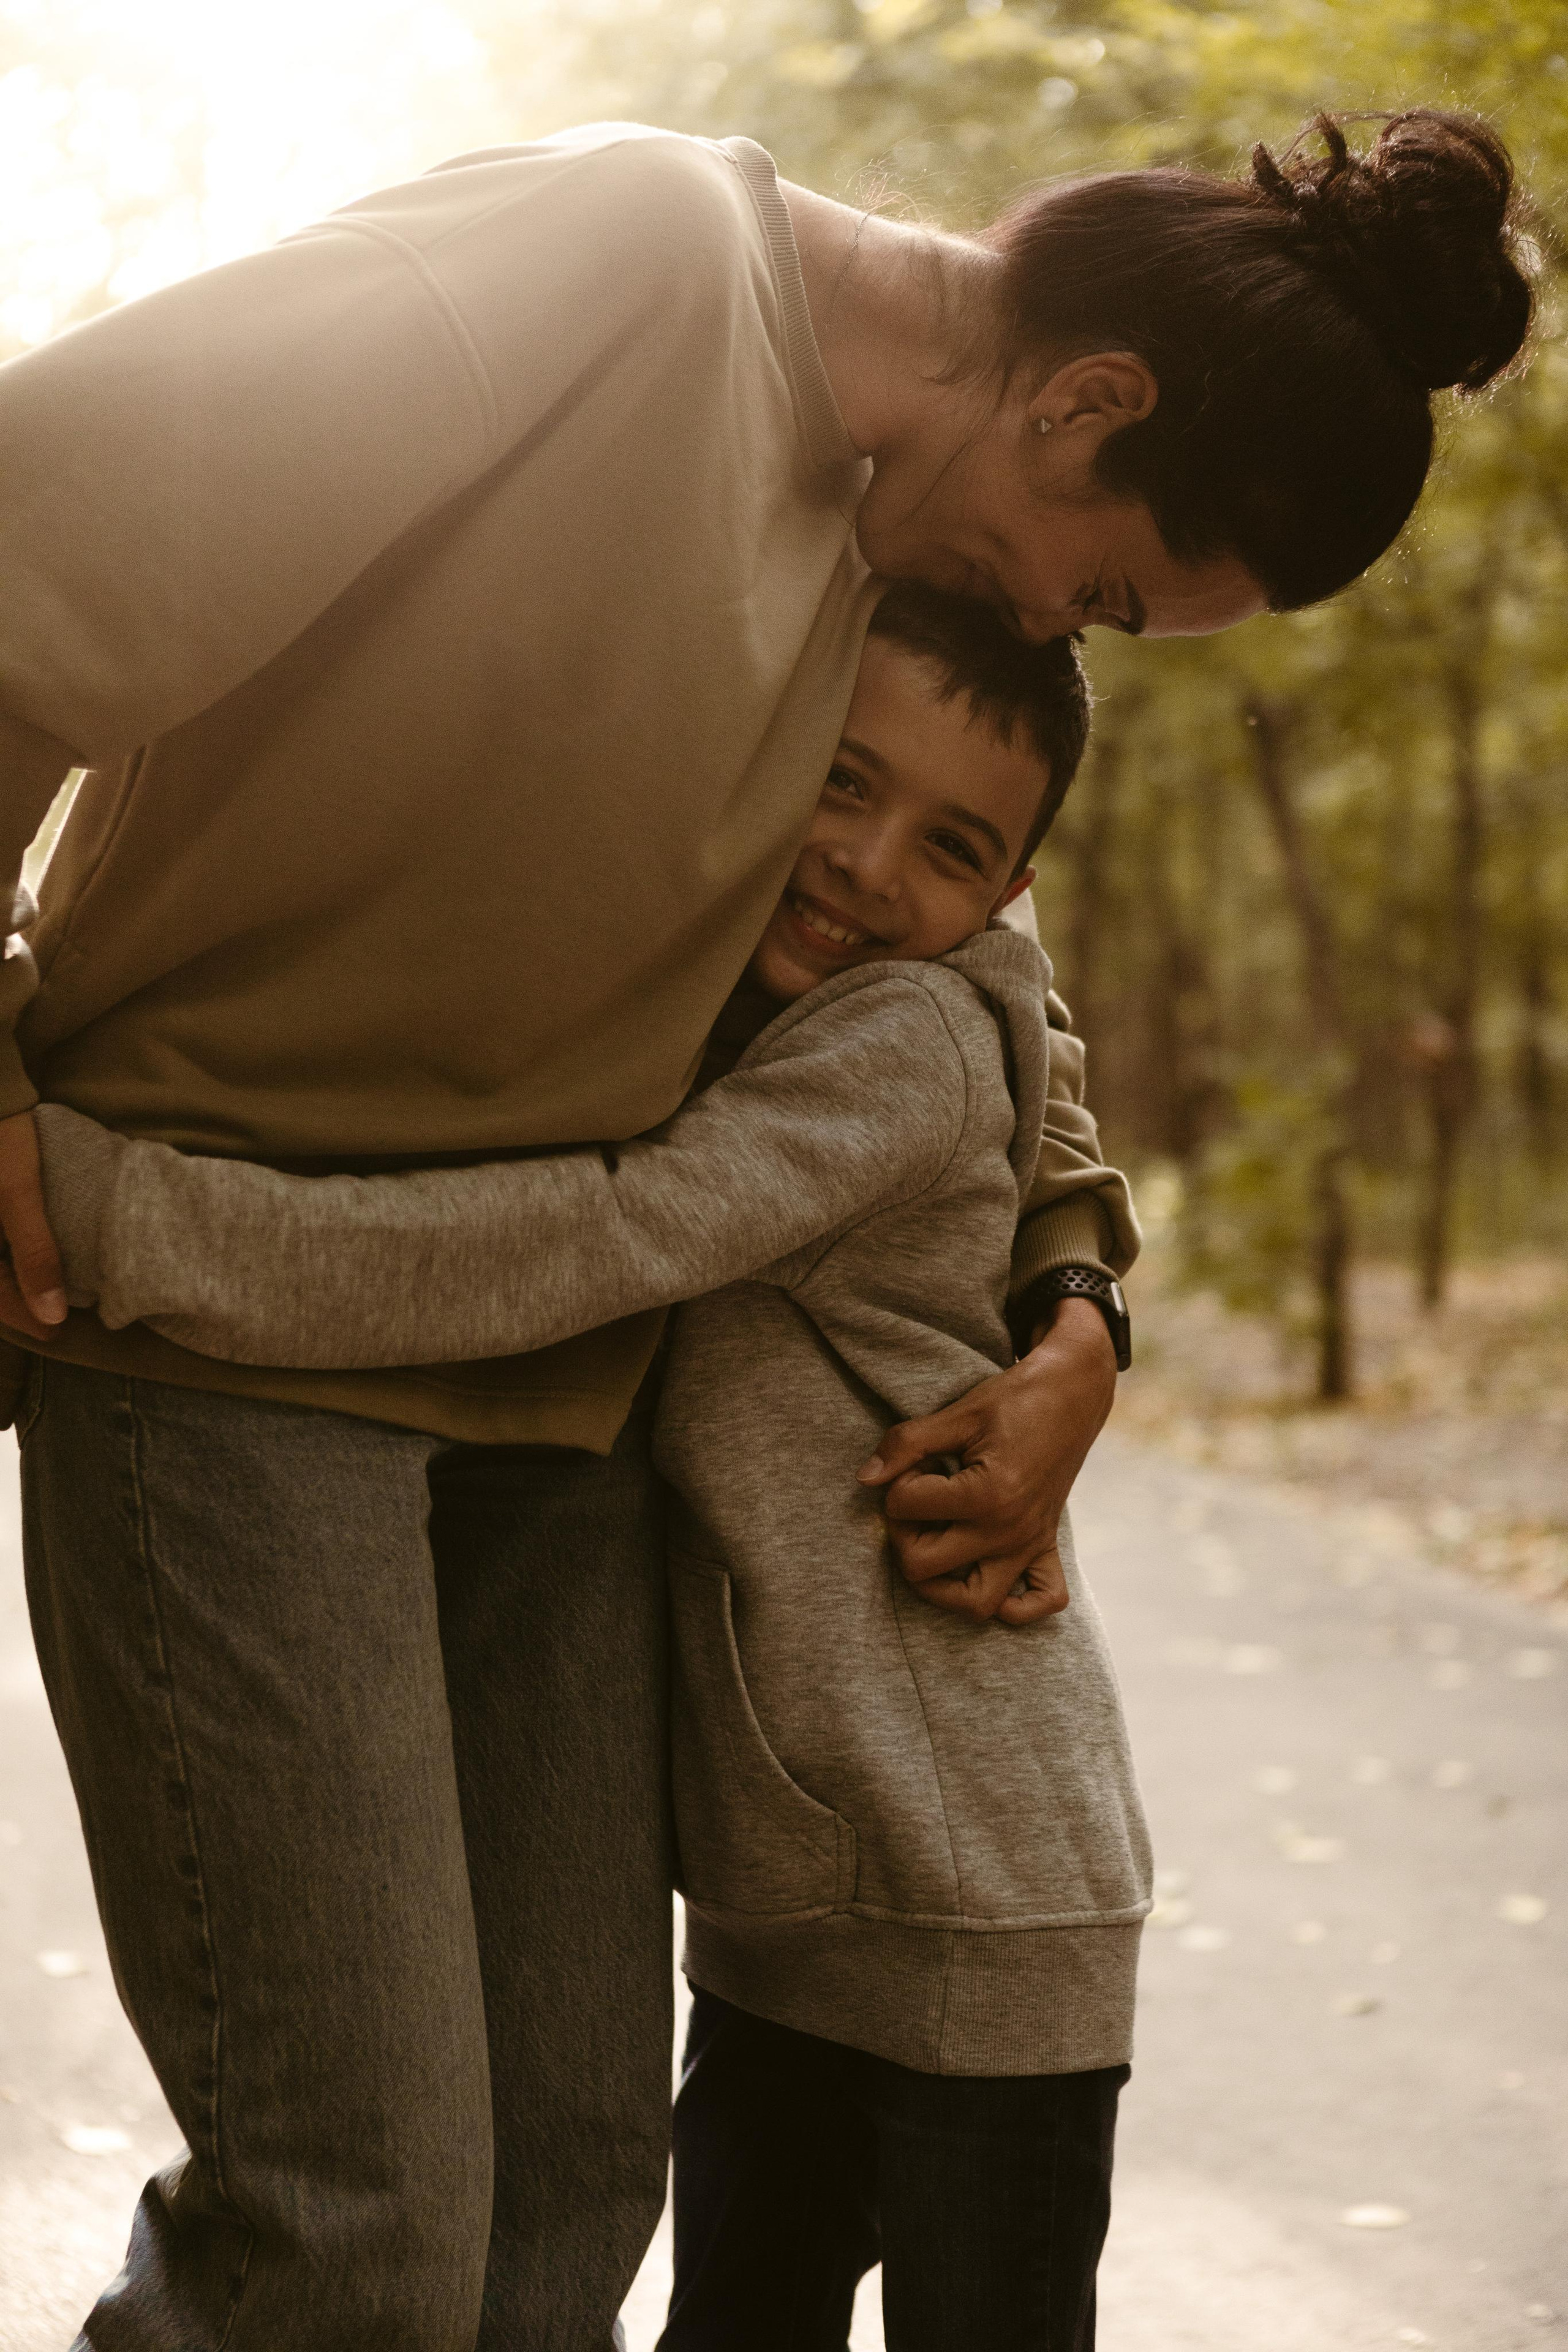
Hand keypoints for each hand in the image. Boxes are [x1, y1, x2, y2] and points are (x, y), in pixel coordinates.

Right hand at [0, 1108, 66, 1340]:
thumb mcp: (19, 1194)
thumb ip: (35, 1253)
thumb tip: (50, 1315)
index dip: (22, 1319)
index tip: (55, 1331)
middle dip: (13, 1307)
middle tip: (52, 1323)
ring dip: (7, 1286)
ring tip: (42, 1298)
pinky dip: (2, 1263)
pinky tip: (21, 1266)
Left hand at [858, 1298, 1116, 1625]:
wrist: (1073, 1393)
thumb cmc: (1014, 1401)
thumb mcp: (957, 1414)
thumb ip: (906, 1444)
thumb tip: (866, 1478)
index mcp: (986, 1494)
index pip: (905, 1509)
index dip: (896, 1484)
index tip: (915, 1465)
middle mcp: (1009, 1531)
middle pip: (924, 1570)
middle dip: (904, 1536)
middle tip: (915, 1504)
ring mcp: (1031, 1544)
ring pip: (977, 1605)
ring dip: (942, 1587)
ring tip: (934, 1546)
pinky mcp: (1047, 1546)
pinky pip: (1043, 1602)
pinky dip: (1016, 1606)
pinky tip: (988, 1572)